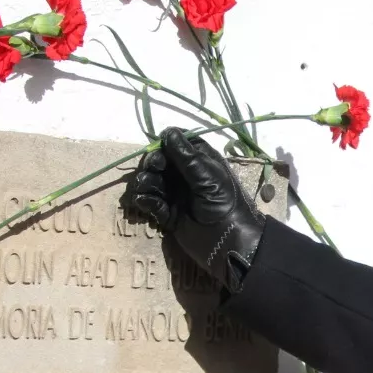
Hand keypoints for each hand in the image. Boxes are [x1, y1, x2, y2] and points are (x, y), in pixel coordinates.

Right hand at [123, 127, 266, 292]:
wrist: (227, 240)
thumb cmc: (223, 202)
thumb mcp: (207, 175)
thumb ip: (185, 155)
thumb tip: (167, 132)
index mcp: (199, 161)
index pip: (177, 144)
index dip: (165, 144)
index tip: (159, 149)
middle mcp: (186, 175)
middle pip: (160, 162)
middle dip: (152, 164)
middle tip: (154, 170)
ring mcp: (176, 194)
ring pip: (152, 182)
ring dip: (146, 182)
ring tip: (147, 188)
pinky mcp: (169, 214)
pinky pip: (152, 203)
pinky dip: (146, 200)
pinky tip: (145, 201)